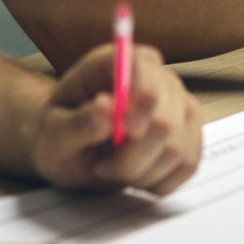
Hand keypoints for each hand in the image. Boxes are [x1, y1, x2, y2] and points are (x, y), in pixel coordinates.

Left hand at [30, 41, 200, 196]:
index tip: (128, 131)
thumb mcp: (54, 135)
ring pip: (178, 147)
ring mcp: (177, 102)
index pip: (144, 65)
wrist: (72, 152)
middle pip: (166, 117)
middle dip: (133, 156)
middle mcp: (153, 75)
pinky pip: (188, 164)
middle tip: (102, 167)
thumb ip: (79, 122)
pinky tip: (136, 175)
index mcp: (113, 62)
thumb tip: (104, 106)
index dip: (143, 99)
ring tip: (114, 170)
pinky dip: (159, 181)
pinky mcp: (189, 131)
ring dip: (142, 172)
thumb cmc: (59, 137)